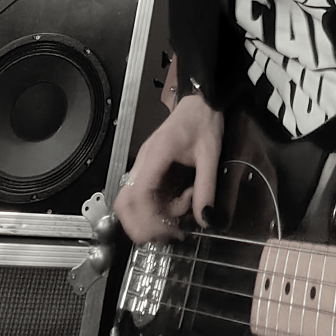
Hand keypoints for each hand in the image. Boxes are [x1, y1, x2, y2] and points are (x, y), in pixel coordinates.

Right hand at [113, 93, 223, 244]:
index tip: (168, 231)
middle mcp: (143, 162)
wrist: (200, 103)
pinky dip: (160, 208)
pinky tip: (181, 201)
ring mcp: (144, 167)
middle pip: (124, 203)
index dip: (148, 219)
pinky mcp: (149, 172)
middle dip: (143, 225)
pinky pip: (145, 198)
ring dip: (154, 217)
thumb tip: (205, 219)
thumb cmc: (203, 122)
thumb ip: (207, 188)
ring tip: (182, 212)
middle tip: (170, 232)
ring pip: (133, 203)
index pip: (138, 194)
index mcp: (155, 154)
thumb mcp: (211, 155)